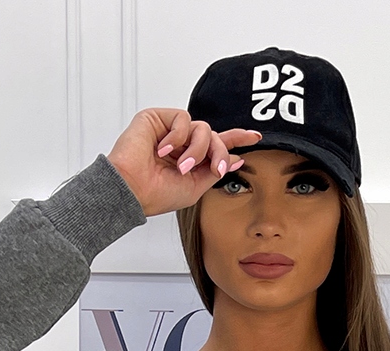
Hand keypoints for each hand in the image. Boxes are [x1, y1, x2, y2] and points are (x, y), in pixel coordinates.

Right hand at [107, 108, 262, 216]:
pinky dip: (178, 137)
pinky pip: (183, 118)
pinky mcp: (158, 118)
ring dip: (198, 149)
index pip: (216, 144)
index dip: (236, 139)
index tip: (256, 137)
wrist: (133, 189)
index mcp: (190, 159)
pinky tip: (163, 150)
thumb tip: (235, 158)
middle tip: (215, 169)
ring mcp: (170, 130)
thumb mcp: (196, 187)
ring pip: (202, 128)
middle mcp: (182, 143)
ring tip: (182, 166)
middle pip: (214, 136)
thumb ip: (215, 169)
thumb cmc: (157, 194)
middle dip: (219, 152)